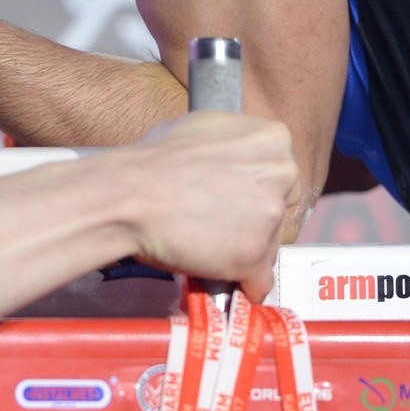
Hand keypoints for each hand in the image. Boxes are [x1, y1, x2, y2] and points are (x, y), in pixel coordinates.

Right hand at [114, 112, 295, 299]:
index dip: (253, 188)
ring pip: (270, 244)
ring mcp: (270, 217)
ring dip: (243, 249)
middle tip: (218, 220)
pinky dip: (242, 283)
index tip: (233, 196)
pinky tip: (221, 274)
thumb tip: (229, 160)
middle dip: (254, 218)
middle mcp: (281, 174)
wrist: (128, 196)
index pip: (281, 172)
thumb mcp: (200, 128)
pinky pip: (260, 281)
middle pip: (281, 207)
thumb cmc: (151, 162)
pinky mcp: (254, 256)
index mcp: (272, 138)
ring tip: (206, 243)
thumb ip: (232, 144)